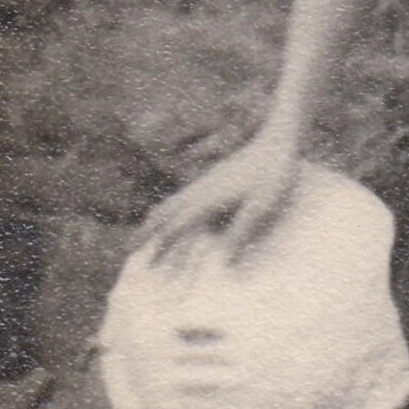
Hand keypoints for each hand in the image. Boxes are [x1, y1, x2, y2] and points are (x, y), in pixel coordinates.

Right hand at [139, 131, 302, 265]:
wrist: (277, 142)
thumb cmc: (273, 176)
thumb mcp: (261, 208)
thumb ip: (240, 233)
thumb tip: (221, 263)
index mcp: (209, 200)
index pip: (176, 228)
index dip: (162, 249)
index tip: (149, 266)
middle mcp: (201, 191)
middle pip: (165, 213)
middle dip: (147, 232)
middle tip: (131, 249)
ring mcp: (205, 182)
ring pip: (172, 204)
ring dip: (156, 221)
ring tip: (144, 233)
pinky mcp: (213, 178)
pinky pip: (183, 198)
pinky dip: (170, 210)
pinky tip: (174, 213)